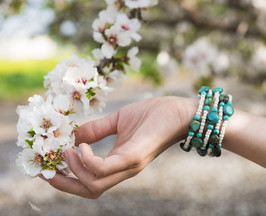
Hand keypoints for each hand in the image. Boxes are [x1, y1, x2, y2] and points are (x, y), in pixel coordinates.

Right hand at [41, 96, 195, 197]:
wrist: (180, 111)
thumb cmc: (153, 114)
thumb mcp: (118, 121)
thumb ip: (96, 130)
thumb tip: (73, 136)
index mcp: (119, 162)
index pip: (91, 181)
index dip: (68, 178)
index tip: (51, 165)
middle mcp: (124, 169)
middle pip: (90, 191)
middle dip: (65, 185)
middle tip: (48, 170)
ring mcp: (130, 165)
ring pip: (95, 185)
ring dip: (75, 171)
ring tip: (68, 151)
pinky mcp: (135, 156)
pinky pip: (105, 169)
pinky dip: (88, 161)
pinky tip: (82, 146)